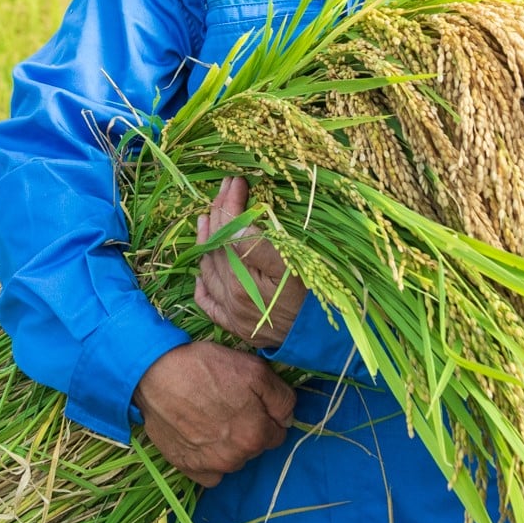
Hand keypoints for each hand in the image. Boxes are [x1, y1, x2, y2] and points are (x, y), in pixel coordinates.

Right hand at [132, 342, 296, 487]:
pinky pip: (210, 474)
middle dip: (250, 430)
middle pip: (255, 448)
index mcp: (255, 435)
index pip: (278, 434)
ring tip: (212, 417)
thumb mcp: (254, 370)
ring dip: (230, 445)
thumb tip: (288, 419)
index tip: (252, 403)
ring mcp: (208, 466)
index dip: (268, 416)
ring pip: (233, 460)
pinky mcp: (186, 467)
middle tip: (230, 405)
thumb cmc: (206, 367)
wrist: (155, 374)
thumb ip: (281, 398)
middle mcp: (234, 458)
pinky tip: (201, 438)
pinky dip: (210, 461)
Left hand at [195, 175, 306, 347]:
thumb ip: (259, 247)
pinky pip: (208, 303)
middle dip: (219, 213)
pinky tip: (201, 271)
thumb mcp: (294, 268)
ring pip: (208, 270)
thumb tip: (234, 226)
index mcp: (244, 280)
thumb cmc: (315, 300)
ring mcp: (230, 313)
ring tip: (205, 219)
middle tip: (224, 189)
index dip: (230, 204)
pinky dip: (202, 284)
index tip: (236, 181)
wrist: (322, 341)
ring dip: (205, 241)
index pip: (228, 231)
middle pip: (216, 247)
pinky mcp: (234, 327)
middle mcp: (231, 297)